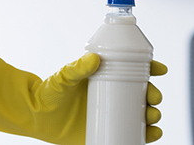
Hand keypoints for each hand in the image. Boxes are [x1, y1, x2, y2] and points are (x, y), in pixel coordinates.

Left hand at [0, 43, 166, 144]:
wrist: (34, 115)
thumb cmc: (48, 93)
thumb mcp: (63, 77)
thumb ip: (76, 68)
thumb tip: (93, 58)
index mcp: (105, 78)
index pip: (134, 71)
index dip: (150, 69)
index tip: (158, 69)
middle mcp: (112, 95)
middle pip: (142, 94)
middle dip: (153, 95)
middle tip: (152, 97)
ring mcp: (111, 114)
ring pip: (141, 114)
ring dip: (153, 114)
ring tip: (151, 116)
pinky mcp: (107, 131)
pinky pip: (132, 134)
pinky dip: (147, 135)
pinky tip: (152, 133)